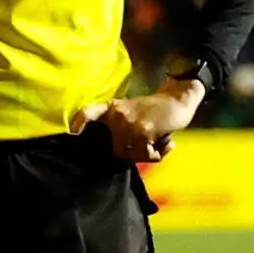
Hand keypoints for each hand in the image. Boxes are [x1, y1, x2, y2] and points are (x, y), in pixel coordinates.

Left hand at [75, 79, 205, 163]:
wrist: (179, 97)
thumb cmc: (158, 110)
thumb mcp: (133, 113)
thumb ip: (123, 129)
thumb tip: (120, 153)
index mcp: (113, 108)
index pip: (89, 113)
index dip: (79, 123)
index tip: (74, 132)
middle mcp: (116, 115)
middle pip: (116, 150)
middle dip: (135, 154)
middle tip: (150, 147)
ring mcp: (128, 123)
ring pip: (131, 155)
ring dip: (148, 154)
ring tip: (159, 143)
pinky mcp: (142, 130)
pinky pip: (145, 155)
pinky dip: (158, 154)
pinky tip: (168, 143)